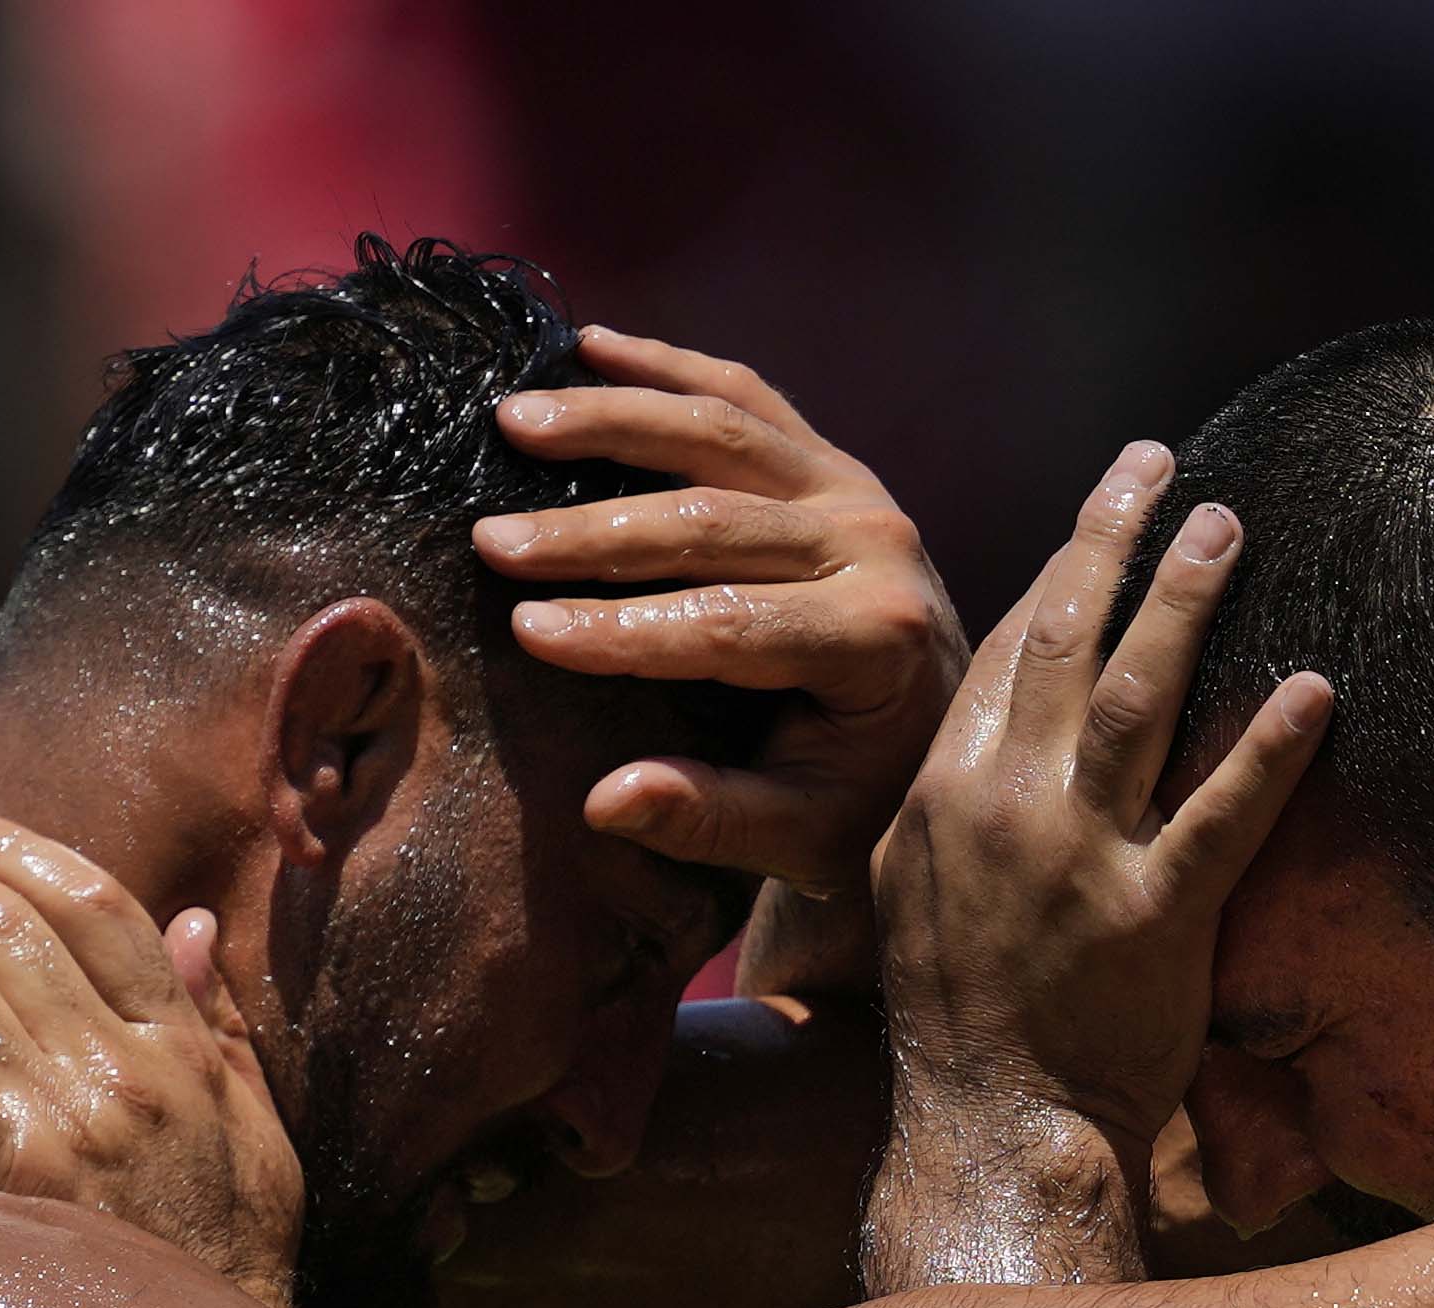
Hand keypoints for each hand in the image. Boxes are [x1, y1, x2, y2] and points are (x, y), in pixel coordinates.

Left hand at [0, 811, 302, 1301]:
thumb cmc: (231, 1240)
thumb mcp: (256, 1122)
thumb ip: (218, 1022)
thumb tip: (196, 923)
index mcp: (182, 1043)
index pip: (100, 907)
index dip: (20, 850)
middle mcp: (128, 1068)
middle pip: (13, 931)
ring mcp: (74, 1121)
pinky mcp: (21, 1183)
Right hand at [481, 327, 965, 896]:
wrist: (944, 741)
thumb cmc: (866, 798)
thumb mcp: (801, 836)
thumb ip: (710, 819)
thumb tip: (606, 802)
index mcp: (875, 640)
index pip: (725, 624)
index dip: (620, 628)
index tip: (525, 629)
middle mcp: (875, 548)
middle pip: (712, 520)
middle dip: (591, 531)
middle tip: (489, 541)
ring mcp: (858, 492)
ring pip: (723, 431)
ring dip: (614, 418)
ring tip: (514, 421)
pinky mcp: (837, 465)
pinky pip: (749, 399)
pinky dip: (669, 367)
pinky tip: (590, 345)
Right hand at [875, 440, 1330, 1154]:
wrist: (987, 1130)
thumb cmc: (959, 1023)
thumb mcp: (916, 894)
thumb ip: (956, 805)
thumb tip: (992, 736)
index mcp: (943, 795)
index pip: (1007, 651)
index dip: (1061, 567)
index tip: (1105, 507)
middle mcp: (1004, 809)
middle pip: (1064, 642)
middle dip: (1117, 543)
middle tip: (1168, 466)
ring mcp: (1079, 861)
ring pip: (1137, 699)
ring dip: (1186, 603)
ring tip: (1230, 526)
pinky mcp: (1155, 920)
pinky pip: (1222, 816)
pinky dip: (1270, 749)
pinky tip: (1317, 689)